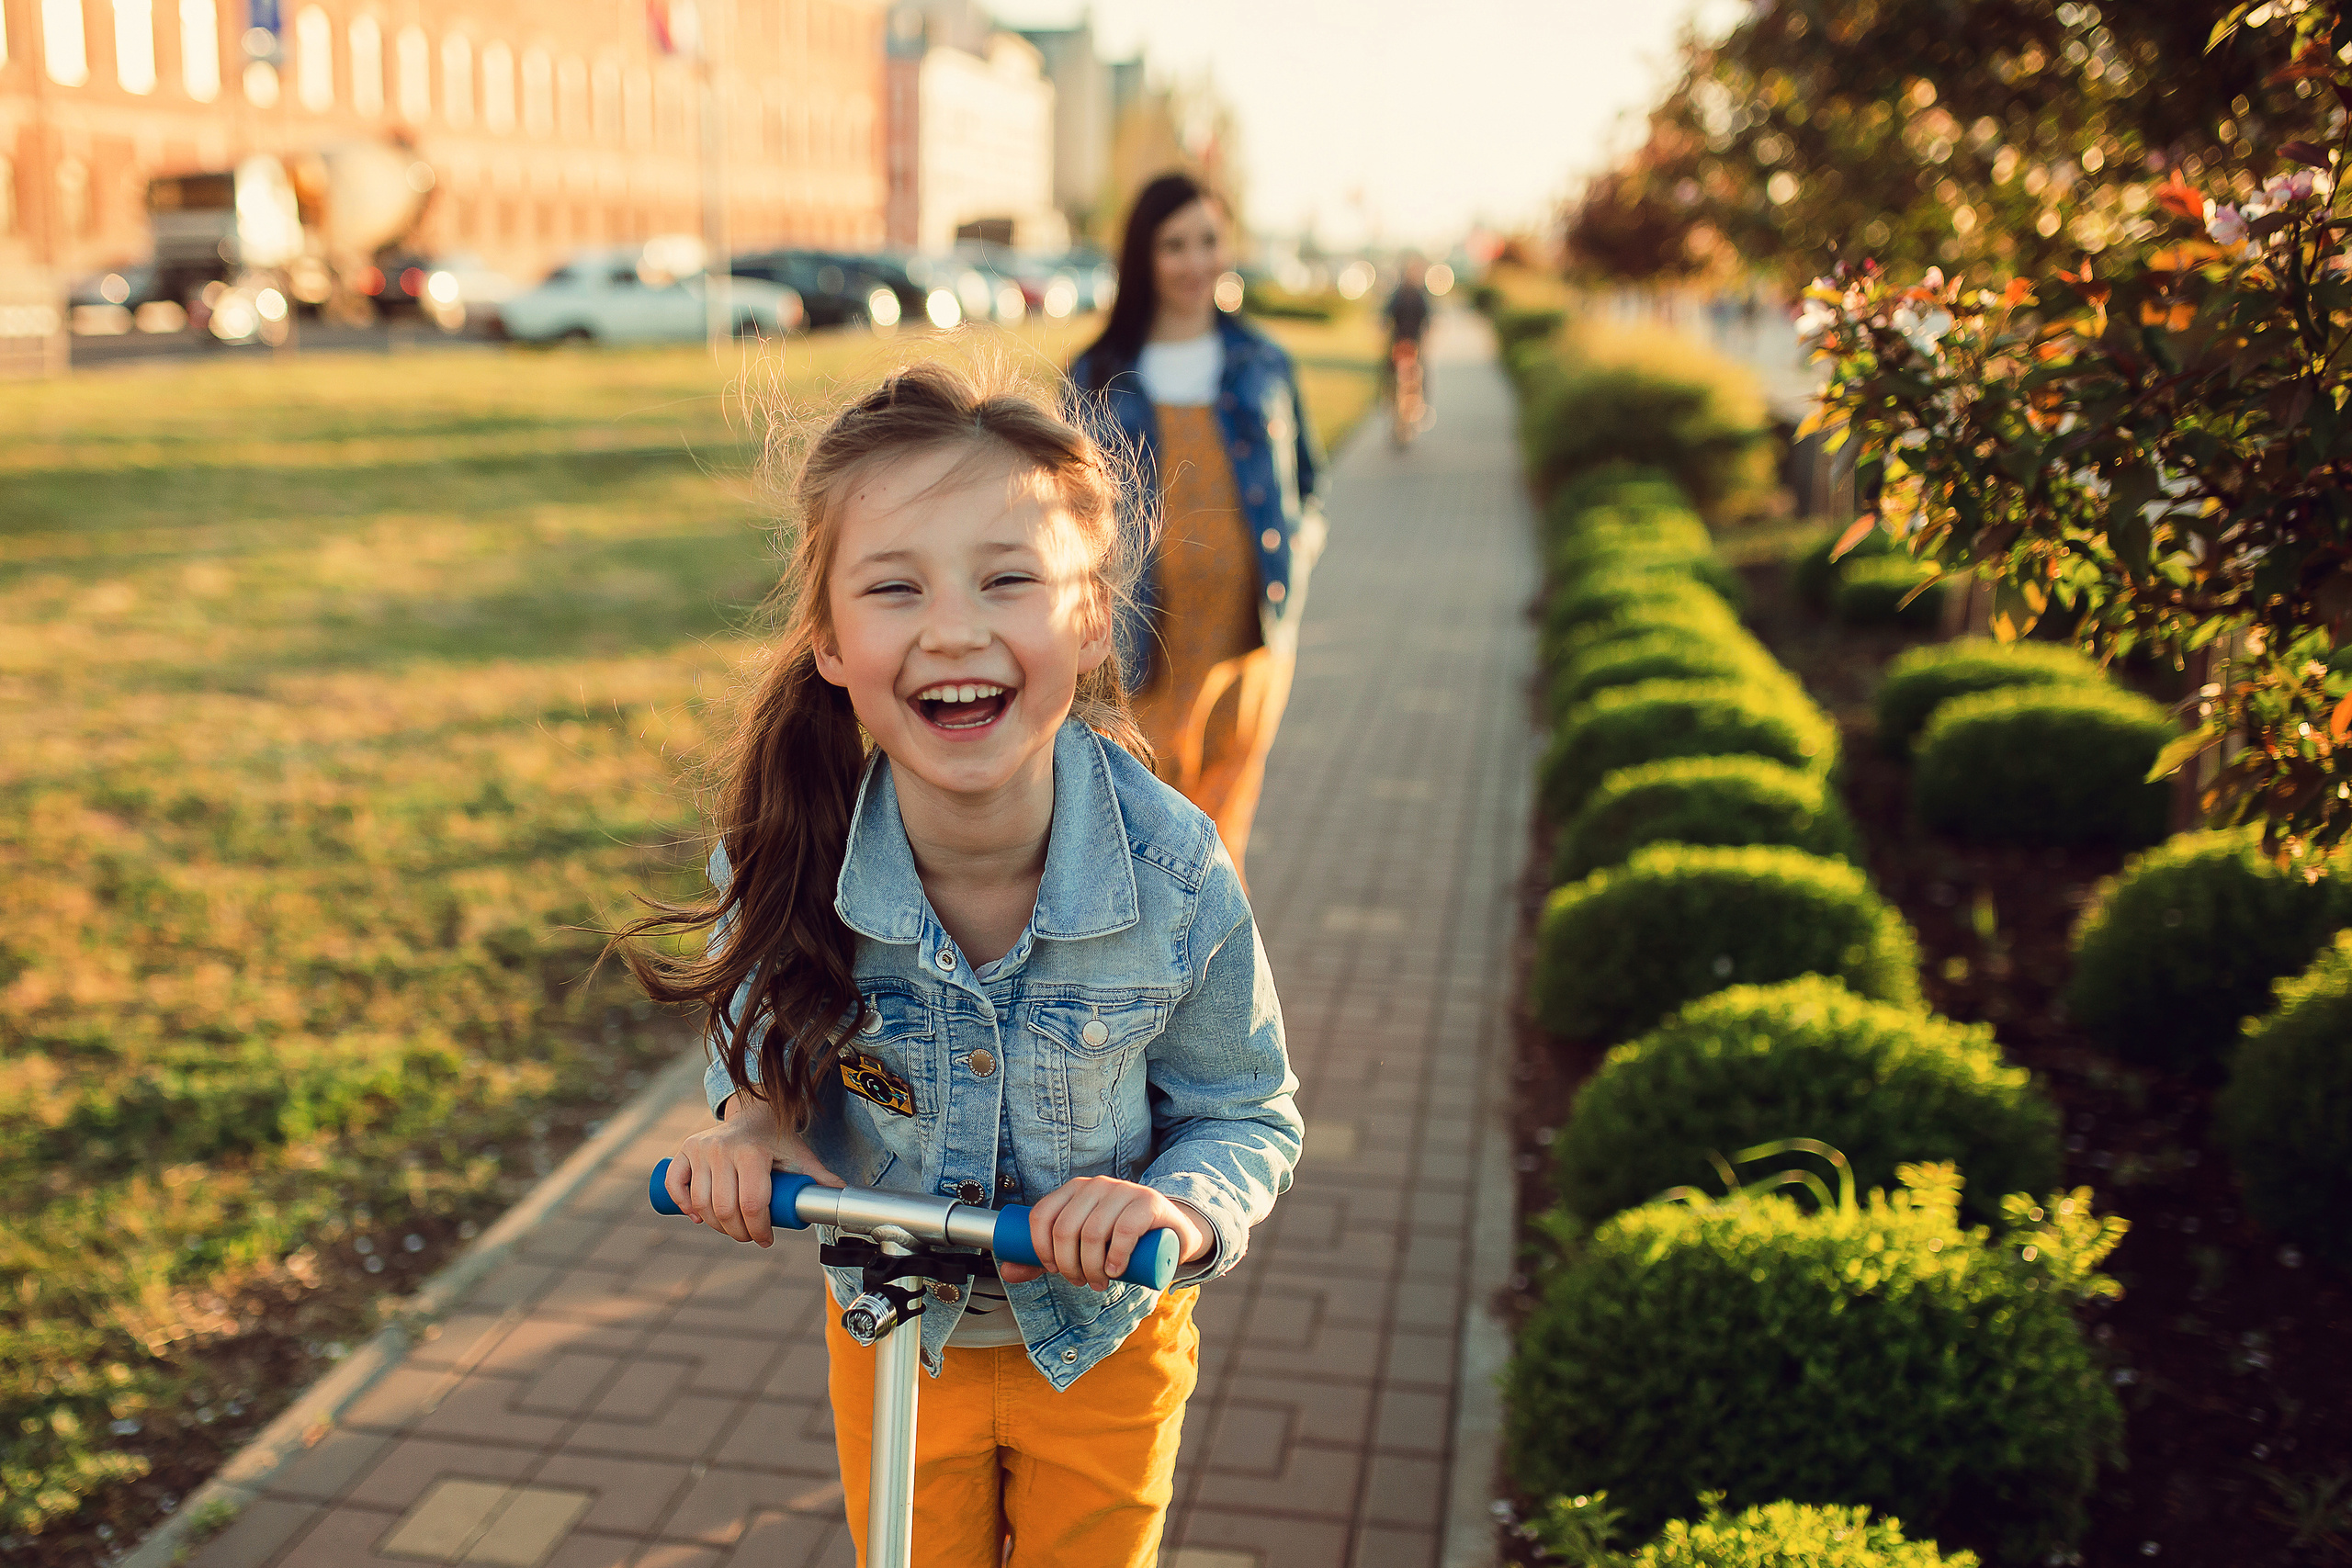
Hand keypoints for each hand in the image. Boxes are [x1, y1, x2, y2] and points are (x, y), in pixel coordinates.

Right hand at [663, 1092, 842, 1246]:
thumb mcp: (800, 1156)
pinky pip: (676, 1184)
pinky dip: (683, 1205)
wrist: (755, 1112)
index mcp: (752, 1152)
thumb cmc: (778, 1139)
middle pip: (725, 1209)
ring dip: (715, 1226)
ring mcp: (701, 1148)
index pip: (753, 1204)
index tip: (766, 1240)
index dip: (759, 1230)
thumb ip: (819, 1178)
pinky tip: (697, 1216)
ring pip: (701, 1203)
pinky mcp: (685, 1149)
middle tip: (750, 1237)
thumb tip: (842, 1199)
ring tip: (731, 1229)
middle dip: (738, 1233)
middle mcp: (723, 1149)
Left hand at [998, 1176, 1211, 1290]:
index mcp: (1074, 1190)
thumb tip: (1007, 1271)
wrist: (1170, 1233)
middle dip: (1068, 1265)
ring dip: (1092, 1267)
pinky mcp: (1148, 1203)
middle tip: (1080, 1282)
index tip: (1053, 1269)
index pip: (1042, 1215)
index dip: (1041, 1248)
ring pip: (1093, 1232)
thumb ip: (1047, 1258)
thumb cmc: (1120, 1240)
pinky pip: (1124, 1229)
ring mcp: (1123, 1191)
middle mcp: (1096, 1186)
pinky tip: (1116, 1271)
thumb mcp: (1082, 1247)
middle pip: (1065, 1229)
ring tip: (1100, 1281)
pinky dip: (1115, 1256)